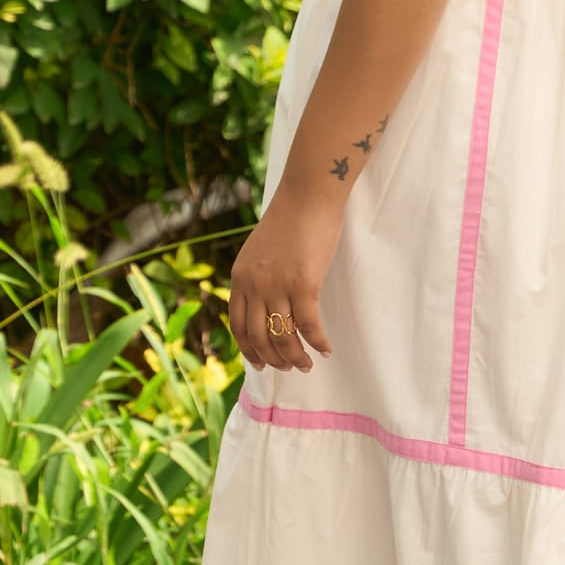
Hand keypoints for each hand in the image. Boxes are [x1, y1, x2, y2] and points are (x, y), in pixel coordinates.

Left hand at [228, 184, 342, 372]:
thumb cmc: (289, 219)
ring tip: (307, 364)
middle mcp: (254, 285)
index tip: (261, 364)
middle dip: (274, 359)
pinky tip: (326, 348)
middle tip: (290, 368)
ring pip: (283, 336)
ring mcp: (277, 286)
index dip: (248, 350)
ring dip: (295, 357)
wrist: (307, 196)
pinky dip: (318, 342)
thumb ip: (257, 277)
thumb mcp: (259, 250)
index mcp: (240, 278)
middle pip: (259, 337)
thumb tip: (267, 304)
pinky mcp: (303, 284)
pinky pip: (309, 325)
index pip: (238, 325)